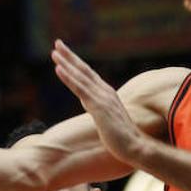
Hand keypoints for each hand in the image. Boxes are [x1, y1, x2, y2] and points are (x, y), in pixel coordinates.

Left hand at [51, 40, 147, 164]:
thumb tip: (94, 110)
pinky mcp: (98, 107)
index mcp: (107, 95)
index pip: (89, 76)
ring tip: (54, 51)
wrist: (136, 147)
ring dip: (66, 62)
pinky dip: (68, 77)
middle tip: (57, 43)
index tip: (65, 54)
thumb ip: (101, 112)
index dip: (77, 63)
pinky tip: (58, 68)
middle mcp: (105, 92)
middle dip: (70, 56)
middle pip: (84, 70)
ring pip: (80, 76)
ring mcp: (102, 98)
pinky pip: (80, 89)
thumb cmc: (124, 139)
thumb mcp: (109, 122)